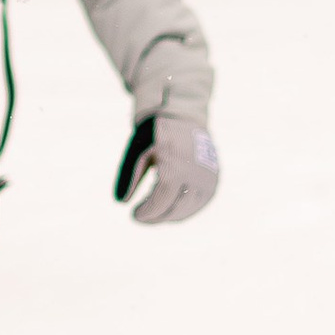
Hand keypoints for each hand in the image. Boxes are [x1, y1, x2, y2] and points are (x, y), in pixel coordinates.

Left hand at [114, 109, 220, 227]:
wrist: (184, 117)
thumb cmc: (156, 133)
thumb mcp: (138, 149)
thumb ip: (129, 175)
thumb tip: (121, 202)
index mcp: (175, 164)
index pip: (161, 199)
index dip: (148, 211)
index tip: (134, 215)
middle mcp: (196, 174)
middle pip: (175, 208)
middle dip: (156, 217)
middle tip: (141, 217)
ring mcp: (208, 178)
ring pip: (188, 209)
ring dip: (168, 216)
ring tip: (153, 213)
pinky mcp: (213, 181)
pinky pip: (198, 204)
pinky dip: (182, 211)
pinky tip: (168, 209)